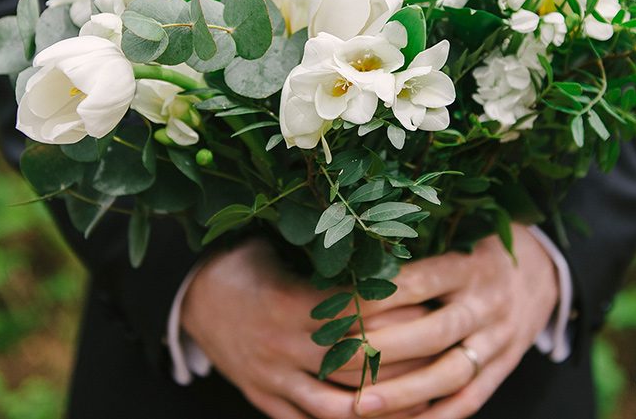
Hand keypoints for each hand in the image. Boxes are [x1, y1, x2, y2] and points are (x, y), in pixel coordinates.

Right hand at [182, 238, 430, 418]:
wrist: (190, 297)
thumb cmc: (244, 263)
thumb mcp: (276, 247)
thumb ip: (325, 251)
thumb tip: (385, 234)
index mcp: (288, 304)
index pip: (354, 313)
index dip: (395, 310)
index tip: (431, 302)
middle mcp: (282, 347)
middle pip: (354, 364)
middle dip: (403, 360)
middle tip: (445, 348)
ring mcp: (273, 379)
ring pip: (336, 406)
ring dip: (383, 406)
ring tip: (428, 397)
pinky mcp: (266, 400)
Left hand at [345, 223, 558, 417]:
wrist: (545, 269)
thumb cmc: (479, 248)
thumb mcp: (457, 236)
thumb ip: (416, 252)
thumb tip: (351, 260)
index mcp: (469, 265)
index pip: (419, 282)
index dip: (376, 298)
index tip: (334, 310)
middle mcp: (486, 302)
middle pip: (434, 332)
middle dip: (383, 350)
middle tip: (336, 362)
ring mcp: (499, 339)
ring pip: (452, 372)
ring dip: (405, 393)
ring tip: (361, 405)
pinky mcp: (505, 366)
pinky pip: (472, 399)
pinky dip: (437, 417)